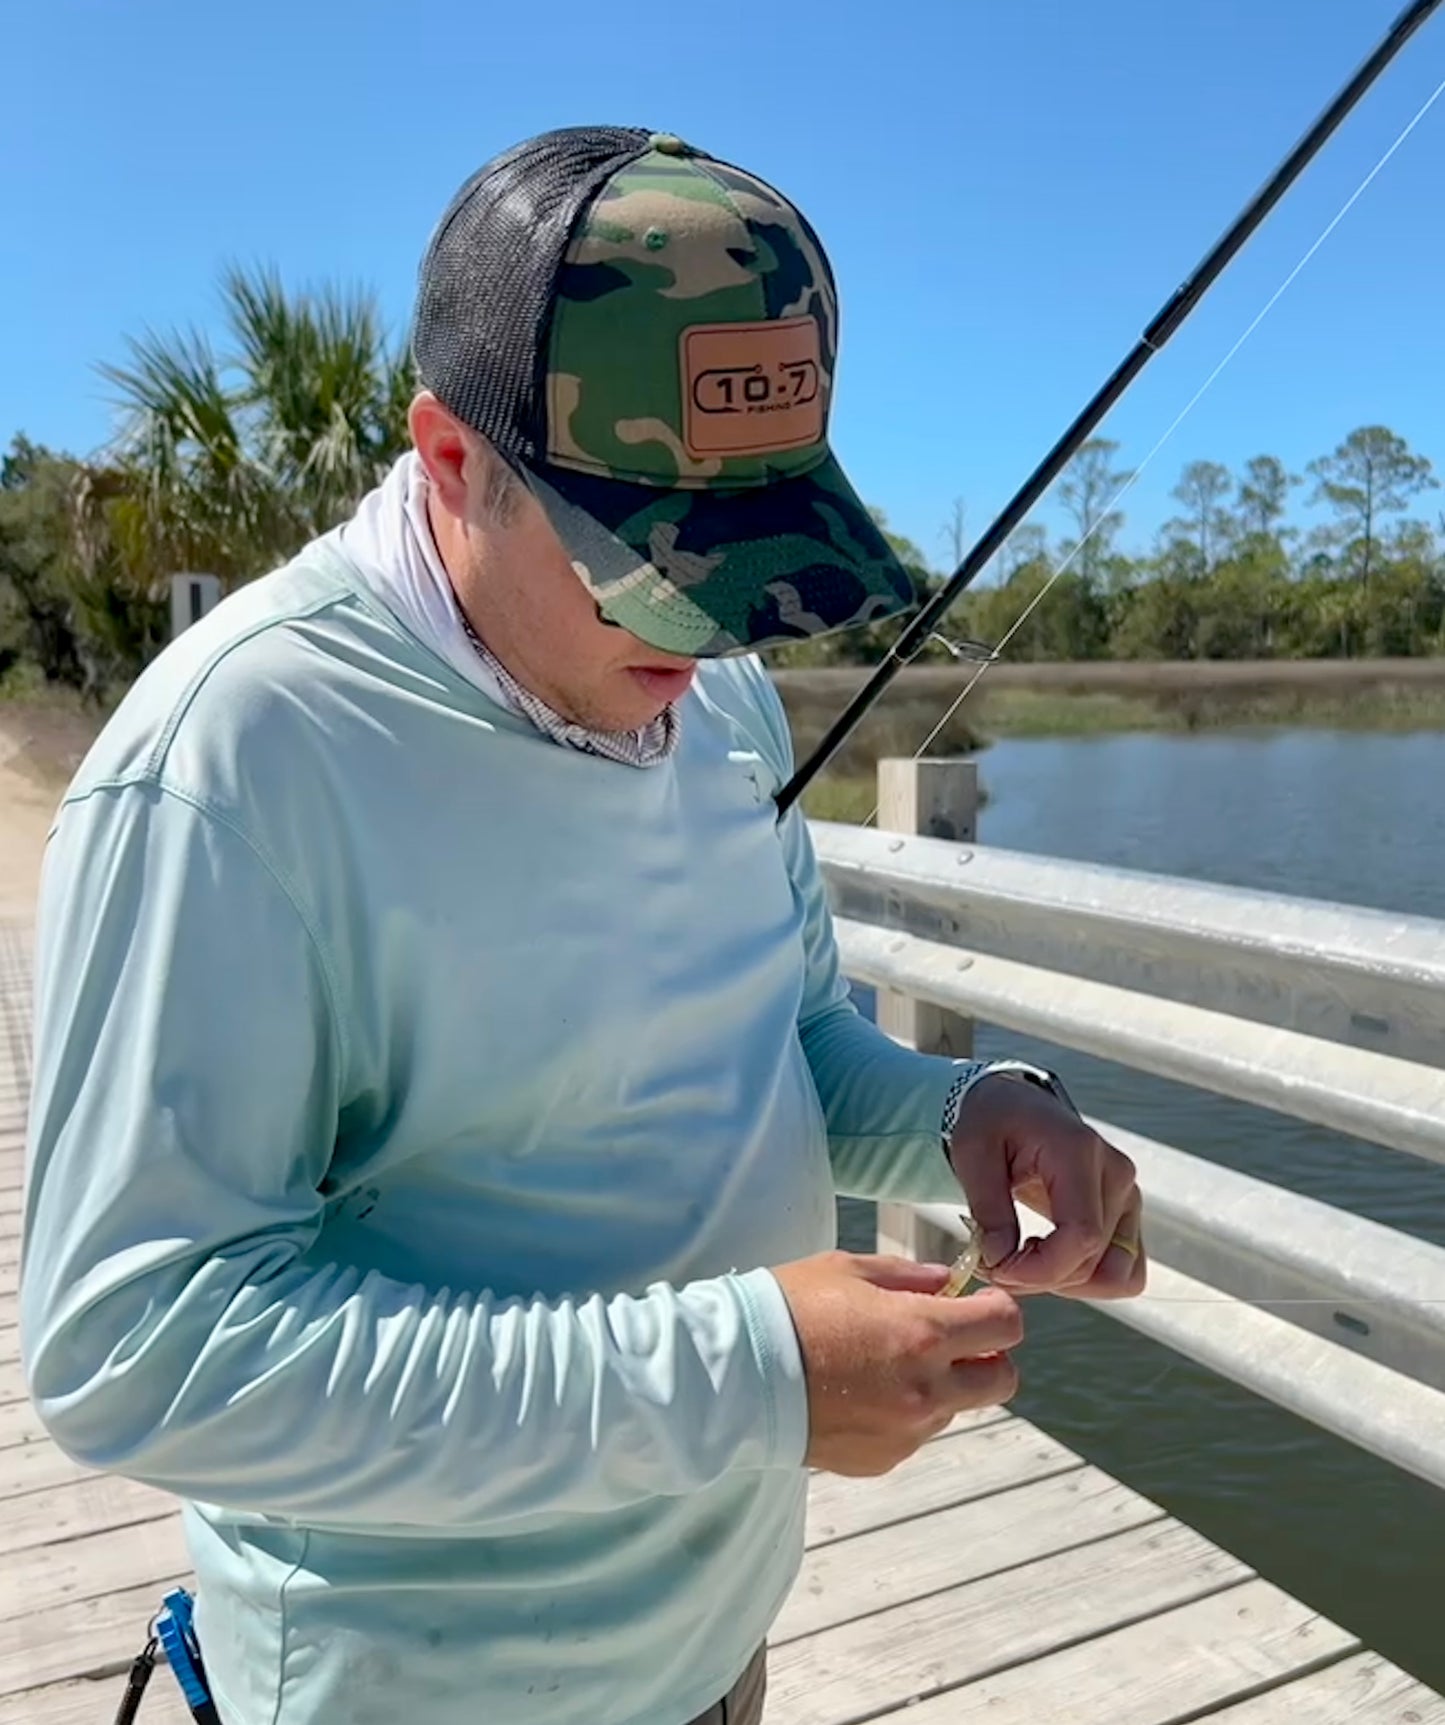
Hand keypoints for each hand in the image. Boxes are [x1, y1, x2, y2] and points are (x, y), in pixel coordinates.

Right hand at [772, 1251, 1021, 1477]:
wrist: (736, 1376)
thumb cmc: (789, 1309)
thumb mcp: (848, 1270)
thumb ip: (909, 1275)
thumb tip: (946, 1282)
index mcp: (923, 1333)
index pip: (1006, 1325)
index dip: (996, 1308)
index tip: (975, 1302)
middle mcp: (927, 1390)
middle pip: (1003, 1380)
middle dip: (986, 1356)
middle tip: (948, 1339)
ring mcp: (907, 1432)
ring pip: (958, 1408)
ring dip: (942, 1386)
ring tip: (884, 1365)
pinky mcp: (884, 1460)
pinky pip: (916, 1434)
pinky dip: (903, 1414)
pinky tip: (860, 1394)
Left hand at [950, 1074, 1145, 1299]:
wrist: (1012, 1104)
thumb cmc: (993, 1121)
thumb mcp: (973, 1152)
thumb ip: (988, 1207)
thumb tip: (1000, 1259)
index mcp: (1079, 1152)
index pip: (1082, 1234)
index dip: (1042, 1268)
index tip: (998, 1270)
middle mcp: (1116, 1174)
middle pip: (1094, 1259)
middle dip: (1040, 1277)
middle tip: (995, 1265)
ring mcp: (1127, 1196)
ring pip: (1117, 1274)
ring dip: (1068, 1284)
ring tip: (1023, 1263)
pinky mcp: (1126, 1214)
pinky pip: (1126, 1271)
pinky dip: (1089, 1281)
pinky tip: (1051, 1263)